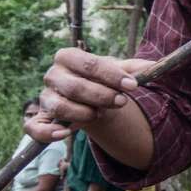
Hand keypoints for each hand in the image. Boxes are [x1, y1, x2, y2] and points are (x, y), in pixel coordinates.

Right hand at [35, 48, 149, 135]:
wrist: (88, 98)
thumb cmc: (102, 81)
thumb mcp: (118, 71)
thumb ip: (135, 69)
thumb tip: (156, 66)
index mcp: (68, 57)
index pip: (88, 64)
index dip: (112, 75)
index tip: (133, 85)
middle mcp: (52, 75)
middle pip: (75, 87)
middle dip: (102, 96)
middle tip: (122, 102)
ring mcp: (45, 97)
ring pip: (59, 107)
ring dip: (83, 113)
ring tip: (100, 114)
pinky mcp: (40, 118)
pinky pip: (35, 127)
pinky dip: (46, 132)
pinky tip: (64, 134)